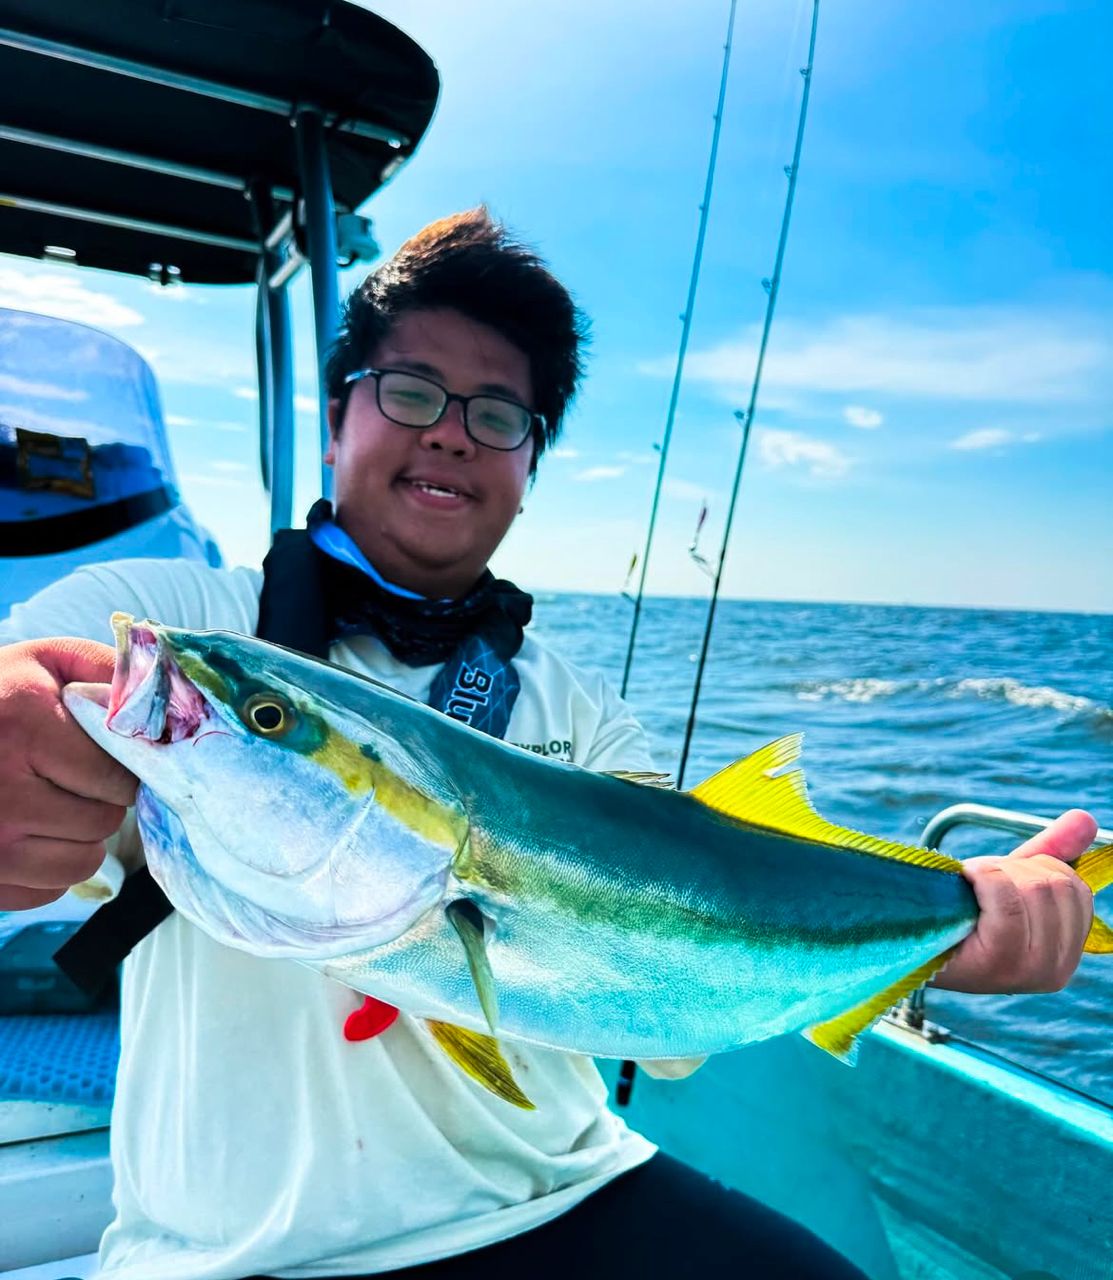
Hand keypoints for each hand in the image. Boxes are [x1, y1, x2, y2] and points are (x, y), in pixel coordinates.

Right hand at [0, 638, 136, 909]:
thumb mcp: (43, 661)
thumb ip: (107, 671)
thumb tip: (164, 703)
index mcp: (25, 727)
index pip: (115, 775)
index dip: (121, 768)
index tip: (106, 758)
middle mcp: (3, 791)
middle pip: (102, 820)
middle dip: (101, 801)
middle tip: (75, 780)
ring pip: (81, 862)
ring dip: (80, 838)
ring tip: (56, 807)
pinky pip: (44, 892)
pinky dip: (48, 869)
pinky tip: (31, 834)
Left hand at [933, 809, 1096, 993]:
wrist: (906, 938)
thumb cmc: (960, 910)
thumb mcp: (1009, 878)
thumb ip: (1050, 852)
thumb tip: (1087, 820)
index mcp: (1065, 953)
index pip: (1077, 889)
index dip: (1036, 868)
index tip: (1001, 877)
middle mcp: (1057, 970)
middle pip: (1057, 886)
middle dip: (1013, 869)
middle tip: (980, 882)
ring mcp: (1030, 971)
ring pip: (1034, 889)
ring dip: (993, 872)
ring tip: (970, 888)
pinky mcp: (1000, 963)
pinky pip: (1006, 898)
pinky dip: (983, 877)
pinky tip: (965, 884)